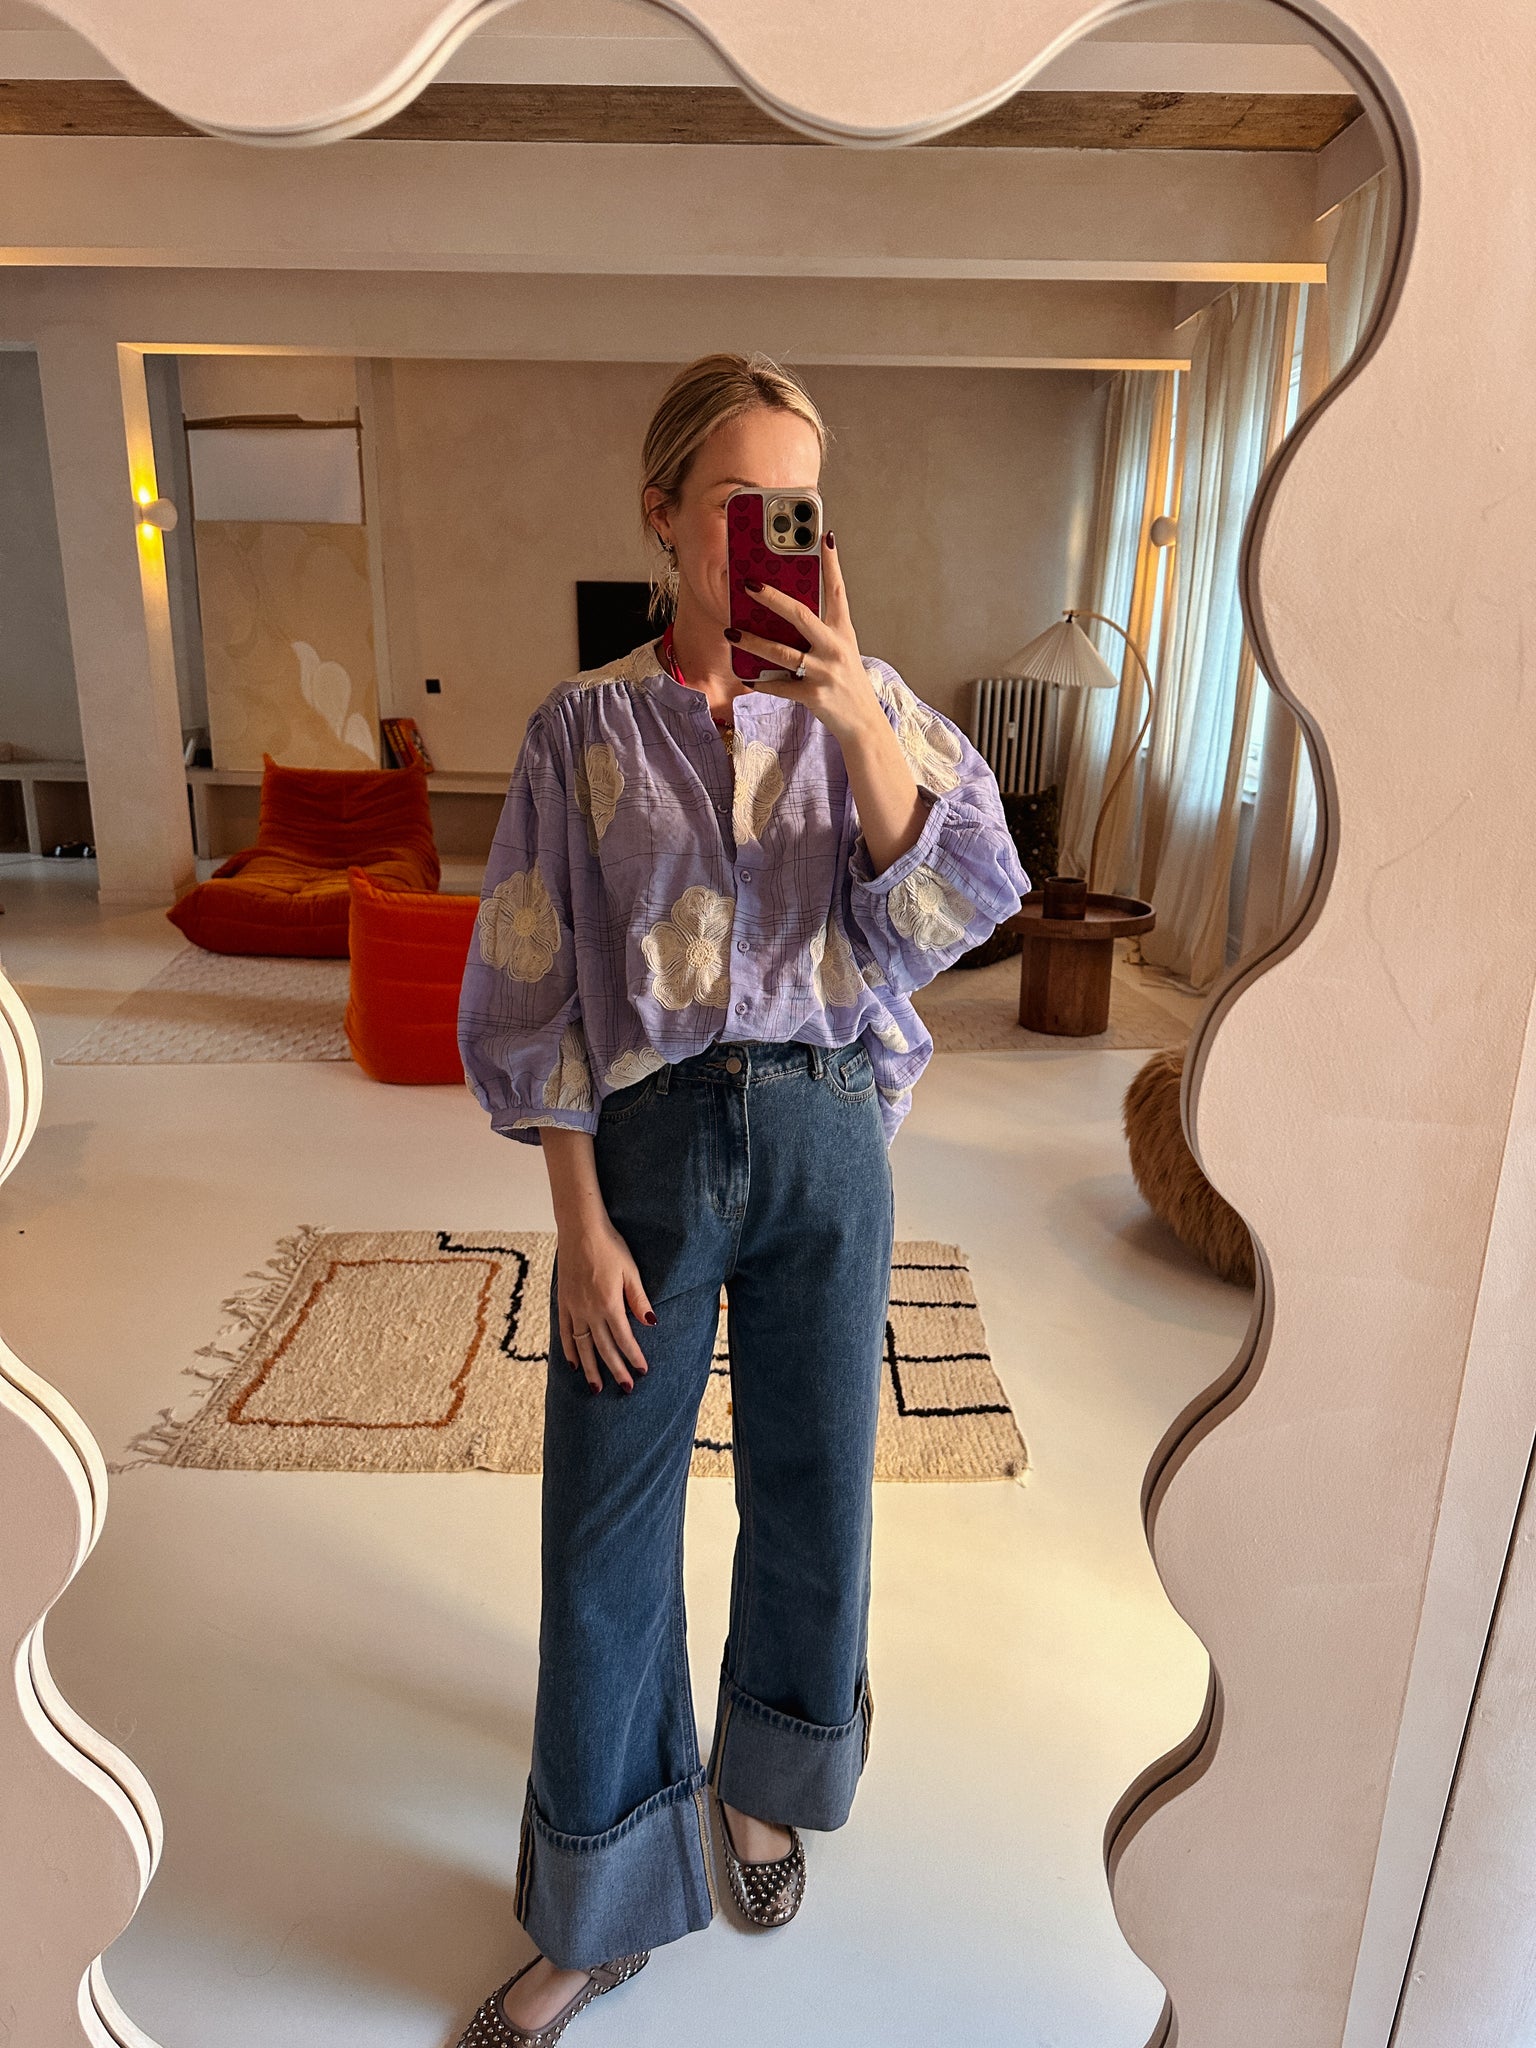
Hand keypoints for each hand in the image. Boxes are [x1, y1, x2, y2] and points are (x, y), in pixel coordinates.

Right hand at [555, 1208, 655, 1393]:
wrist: (579, 1229)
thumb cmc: (610, 1246)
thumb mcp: (630, 1271)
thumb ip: (639, 1299)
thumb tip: (651, 1323)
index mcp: (609, 1304)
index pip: (624, 1339)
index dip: (634, 1357)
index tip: (642, 1371)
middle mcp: (589, 1311)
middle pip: (604, 1348)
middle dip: (616, 1370)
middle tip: (626, 1389)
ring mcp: (574, 1308)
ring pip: (582, 1346)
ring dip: (591, 1369)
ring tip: (597, 1388)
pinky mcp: (563, 1302)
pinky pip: (565, 1332)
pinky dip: (569, 1350)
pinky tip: (574, 1364)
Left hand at [725, 534, 880, 746]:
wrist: (863, 722)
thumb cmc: (846, 680)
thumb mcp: (842, 648)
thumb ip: (820, 628)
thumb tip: (784, 608)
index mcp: (843, 631)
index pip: (837, 589)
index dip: (831, 562)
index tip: (823, 535)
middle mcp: (835, 647)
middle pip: (801, 615)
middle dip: (773, 598)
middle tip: (748, 584)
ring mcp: (824, 672)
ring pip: (782, 652)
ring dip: (753, 641)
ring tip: (731, 632)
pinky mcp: (813, 695)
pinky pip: (779, 686)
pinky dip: (761, 681)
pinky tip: (745, 675)